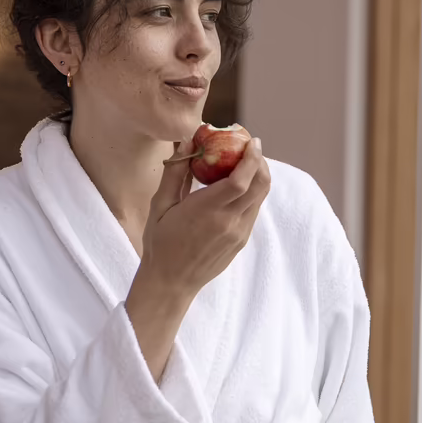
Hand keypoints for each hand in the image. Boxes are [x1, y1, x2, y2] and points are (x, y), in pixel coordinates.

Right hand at [142, 136, 270, 296]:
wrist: (170, 282)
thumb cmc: (160, 242)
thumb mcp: (161, 205)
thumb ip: (175, 172)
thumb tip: (186, 141)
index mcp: (207, 211)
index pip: (240, 180)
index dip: (251, 158)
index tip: (250, 140)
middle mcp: (229, 222)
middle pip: (260, 185)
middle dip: (260, 161)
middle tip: (249, 146)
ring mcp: (238, 233)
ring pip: (261, 197)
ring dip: (258, 176)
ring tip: (244, 163)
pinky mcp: (241, 241)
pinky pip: (253, 210)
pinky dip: (252, 192)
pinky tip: (237, 187)